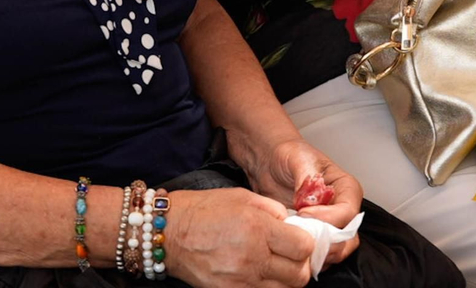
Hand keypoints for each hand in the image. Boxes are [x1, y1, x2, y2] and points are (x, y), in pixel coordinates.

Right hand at [165, 187, 314, 287]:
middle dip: (299, 265)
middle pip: (298, 275)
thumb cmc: (202, 210)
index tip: (299, 240)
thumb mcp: (241, 196)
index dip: (306, 244)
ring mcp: (241, 280)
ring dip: (284, 279)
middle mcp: (252, 256)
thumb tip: (294, 225)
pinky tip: (258, 274)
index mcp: (257, 227)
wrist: (169, 232)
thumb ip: (273, 210)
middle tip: (290, 255)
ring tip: (273, 265)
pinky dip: (265, 286)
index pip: (304, 247)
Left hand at [251, 141, 363, 271]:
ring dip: (316, 251)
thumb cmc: (289, 155)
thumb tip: (311, 200)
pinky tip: (289, 245)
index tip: (303, 213)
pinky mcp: (315, 236)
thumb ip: (307, 179)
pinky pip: (318, 254)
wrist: (270, 163)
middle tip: (300, 236)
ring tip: (293, 240)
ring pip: (336, 251)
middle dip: (325, 242)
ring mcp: (330, 226)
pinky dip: (306, 255)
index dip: (328, 218)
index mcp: (347, 188)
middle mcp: (343, 210)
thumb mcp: (298, 159)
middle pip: (347, 238)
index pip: (348, 212)